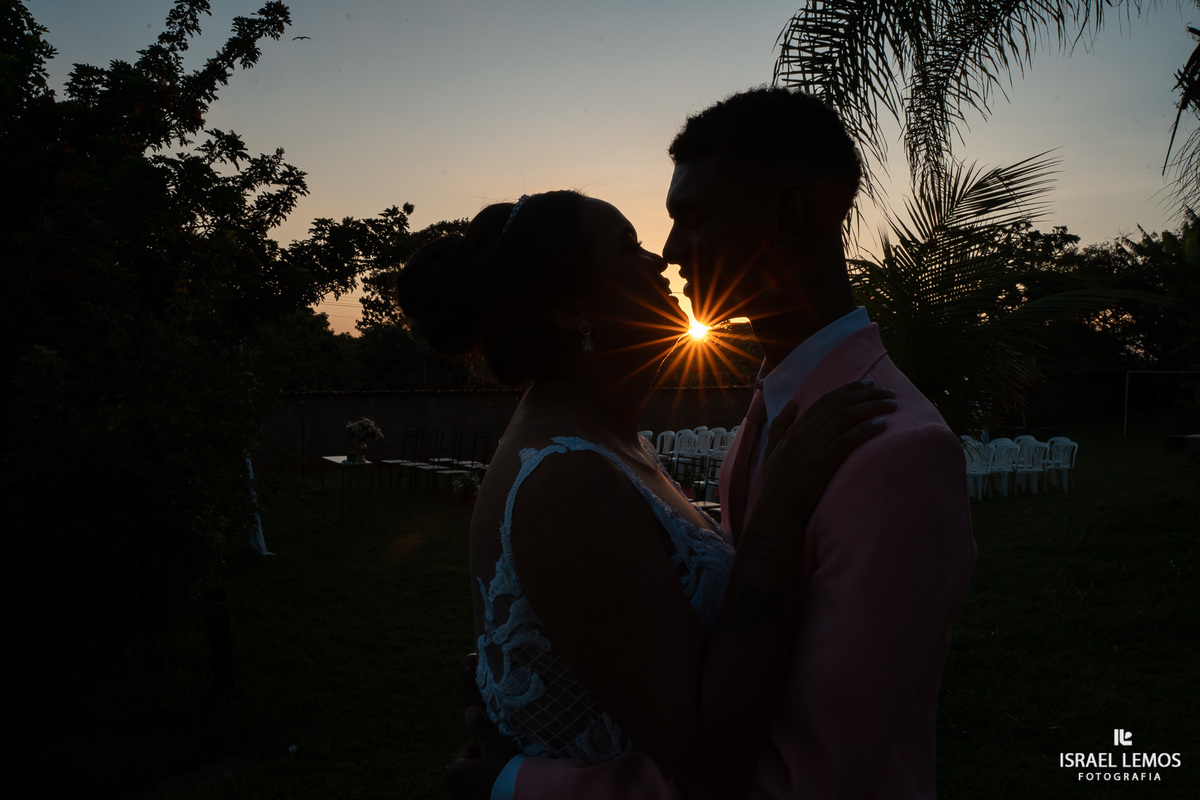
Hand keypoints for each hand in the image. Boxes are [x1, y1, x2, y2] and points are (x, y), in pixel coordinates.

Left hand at [446, 653, 520, 799]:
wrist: (525, 795)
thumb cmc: (506, 769)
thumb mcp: (493, 744)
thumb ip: (480, 728)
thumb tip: (469, 710)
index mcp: (453, 775)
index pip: (463, 752)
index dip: (480, 745)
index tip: (496, 746)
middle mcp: (455, 793)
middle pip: (469, 769)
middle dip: (482, 762)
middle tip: (501, 759)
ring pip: (476, 783)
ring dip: (487, 777)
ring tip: (504, 775)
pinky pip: (483, 794)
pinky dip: (491, 790)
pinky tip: (504, 787)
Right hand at [756, 379, 896, 517]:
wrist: (778, 506)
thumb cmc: (776, 481)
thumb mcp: (772, 447)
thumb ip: (780, 424)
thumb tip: (791, 403)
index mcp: (797, 428)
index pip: (825, 401)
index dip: (848, 390)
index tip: (867, 384)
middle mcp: (807, 432)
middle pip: (839, 404)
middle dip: (865, 394)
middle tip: (885, 390)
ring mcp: (816, 446)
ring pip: (847, 417)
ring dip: (872, 407)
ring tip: (891, 404)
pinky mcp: (825, 461)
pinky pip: (849, 439)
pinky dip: (867, 428)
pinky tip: (882, 423)